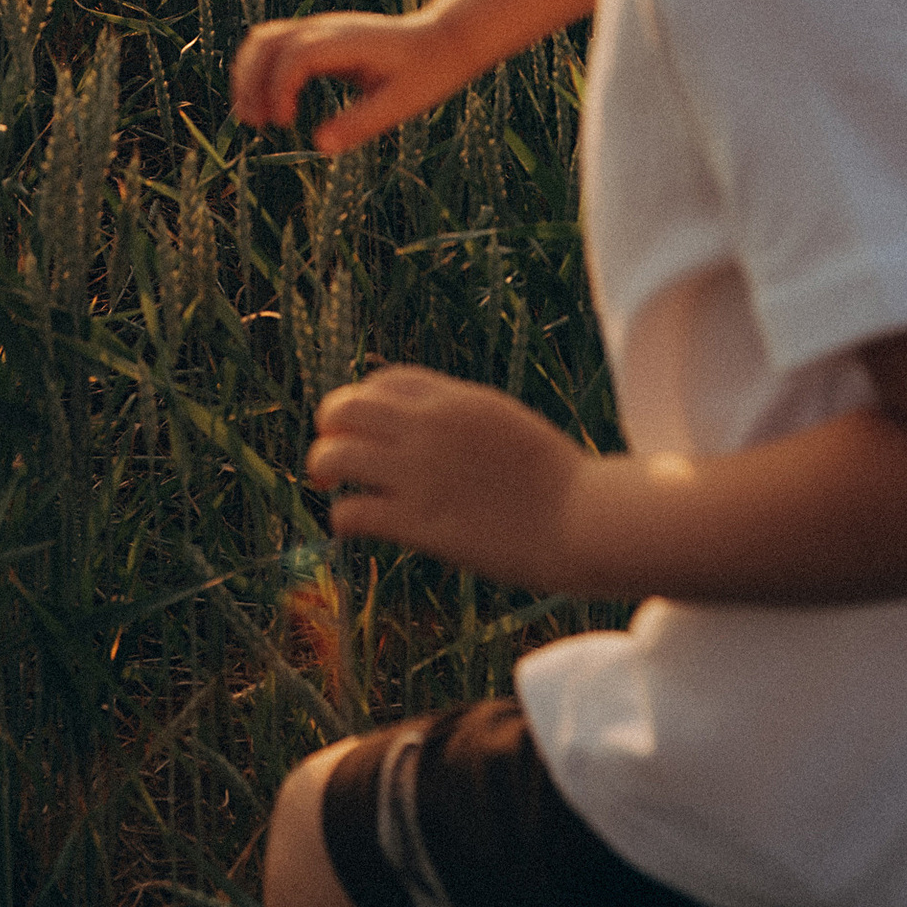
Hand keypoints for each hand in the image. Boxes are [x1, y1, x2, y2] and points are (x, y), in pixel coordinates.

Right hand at [229, 10, 465, 152]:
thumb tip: (319, 145)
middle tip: (255, 124)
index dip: (280, 88)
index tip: (284, 123)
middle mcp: (327, 27)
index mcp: (347, 41)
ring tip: (252, 117)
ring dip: (248, 74)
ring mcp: (319, 28)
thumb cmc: (426, 73)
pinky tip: (267, 105)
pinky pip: (274, 45)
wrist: (440, 41)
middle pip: (268, 40)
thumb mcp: (401, 105)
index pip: (296, 54)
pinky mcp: (318, 38)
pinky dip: (259, 71)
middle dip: (251, 80)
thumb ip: (361, 122)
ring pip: (264, 38)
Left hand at [307, 364, 586, 581]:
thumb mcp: (505, 424)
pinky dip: (342, 518)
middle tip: (332, 453)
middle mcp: (429, 429)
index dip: (364, 402)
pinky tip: (350, 525)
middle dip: (330, 427)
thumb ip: (462, 417)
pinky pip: (353, 512)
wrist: (584, 520)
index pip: (383, 381)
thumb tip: (429, 422)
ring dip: (322, 468)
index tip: (365, 428)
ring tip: (328, 485)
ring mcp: (420, 475)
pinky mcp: (420, 523)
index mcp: (455, 401)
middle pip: (345, 407)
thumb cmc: (557, 480)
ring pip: (334, 456)